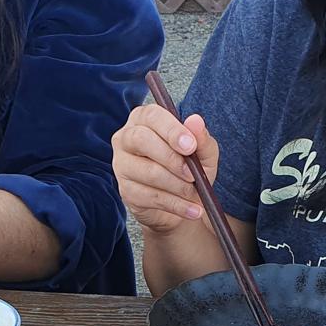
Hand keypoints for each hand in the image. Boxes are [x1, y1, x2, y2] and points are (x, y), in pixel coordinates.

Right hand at [113, 104, 218, 234]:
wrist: (180, 203)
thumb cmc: (188, 169)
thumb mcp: (202, 153)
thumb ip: (201, 138)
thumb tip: (195, 121)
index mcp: (144, 119)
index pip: (152, 116)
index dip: (172, 130)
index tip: (191, 146)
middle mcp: (126, 138)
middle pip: (141, 139)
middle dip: (171, 158)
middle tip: (192, 174)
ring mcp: (122, 165)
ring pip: (147, 171)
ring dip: (177, 185)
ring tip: (195, 193)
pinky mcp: (126, 191)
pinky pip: (151, 197)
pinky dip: (176, 205)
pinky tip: (192, 209)